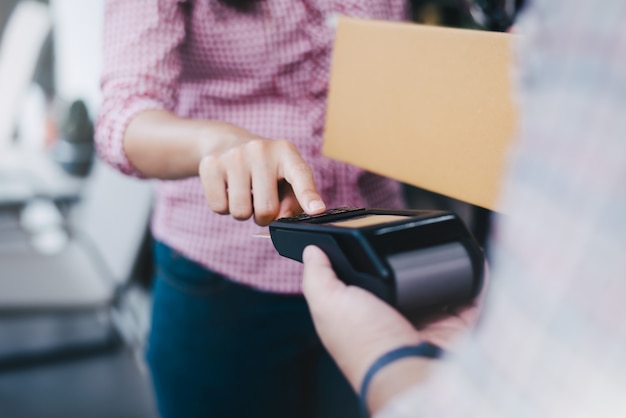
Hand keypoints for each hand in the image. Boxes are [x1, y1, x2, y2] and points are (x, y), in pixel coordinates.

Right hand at [198, 126, 324, 225]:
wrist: (225, 142)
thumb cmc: (265, 169)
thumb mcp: (285, 178)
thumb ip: (293, 201)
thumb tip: (283, 218)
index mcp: (286, 152)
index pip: (300, 175)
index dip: (308, 196)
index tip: (317, 210)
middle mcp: (260, 149)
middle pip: (267, 209)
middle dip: (264, 216)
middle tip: (261, 201)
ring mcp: (233, 156)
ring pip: (240, 212)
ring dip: (243, 212)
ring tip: (244, 193)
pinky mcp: (210, 165)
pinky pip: (219, 208)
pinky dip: (224, 207)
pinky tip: (228, 189)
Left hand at [301, 246, 481, 409]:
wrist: (407, 367)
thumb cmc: (365, 342)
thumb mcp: (328, 304)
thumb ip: (318, 277)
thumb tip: (312, 251)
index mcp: (364, 311)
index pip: (364, 278)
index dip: (365, 258)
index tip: (371, 233)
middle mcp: (395, 316)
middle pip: (404, 279)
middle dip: (408, 259)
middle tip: (412, 234)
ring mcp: (427, 320)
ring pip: (437, 284)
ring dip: (442, 265)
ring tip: (443, 240)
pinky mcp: (455, 322)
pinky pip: (469, 294)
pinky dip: (476, 276)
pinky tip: (474, 256)